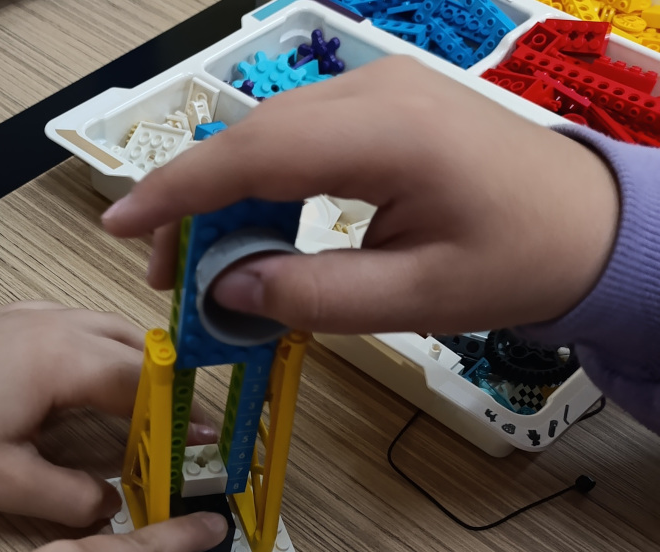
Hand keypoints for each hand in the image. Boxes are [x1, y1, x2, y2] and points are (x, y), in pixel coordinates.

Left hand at [0, 302, 217, 526]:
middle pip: (140, 348)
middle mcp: (61, 324)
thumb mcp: (4, 482)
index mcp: (65, 360)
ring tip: (152, 409)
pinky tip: (100, 382)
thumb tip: (114, 503)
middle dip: (171, 387)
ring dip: (141, 365)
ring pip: (114, 329)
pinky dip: (108, 349)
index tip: (211, 440)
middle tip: (188, 428)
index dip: (183, 413)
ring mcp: (38, 311)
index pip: (147, 382)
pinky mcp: (19, 312)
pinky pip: (83, 323)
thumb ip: (71, 499)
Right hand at [101, 55, 619, 333]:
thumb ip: (315, 297)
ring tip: (204, 265)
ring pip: (262, 137)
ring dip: (222, 196)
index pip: (253, 153)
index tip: (119, 226)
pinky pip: (292, 138)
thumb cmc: (520, 259)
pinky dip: (259, 185)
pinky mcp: (376, 105)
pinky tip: (254, 232)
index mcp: (388, 135)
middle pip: (247, 140)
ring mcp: (375, 91)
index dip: (176, 190)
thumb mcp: (419, 300)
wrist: (592, 224)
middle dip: (191, 205)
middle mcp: (374, 94)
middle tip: (165, 277)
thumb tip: (225, 290)